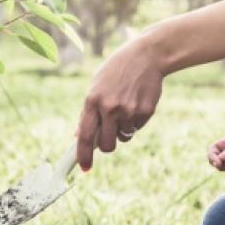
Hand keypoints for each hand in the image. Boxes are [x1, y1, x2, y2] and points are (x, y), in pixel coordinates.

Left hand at [77, 35, 163, 169]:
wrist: (146, 55)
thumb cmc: (117, 71)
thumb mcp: (97, 86)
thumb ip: (88, 111)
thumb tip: (78, 135)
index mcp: (93, 100)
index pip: (84, 135)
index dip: (83, 155)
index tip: (85, 168)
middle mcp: (109, 107)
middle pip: (106, 145)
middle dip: (107, 146)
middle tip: (109, 136)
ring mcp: (128, 110)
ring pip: (123, 138)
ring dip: (122, 130)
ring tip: (125, 108)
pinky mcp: (145, 112)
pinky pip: (137, 128)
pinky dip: (135, 121)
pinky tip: (136, 102)